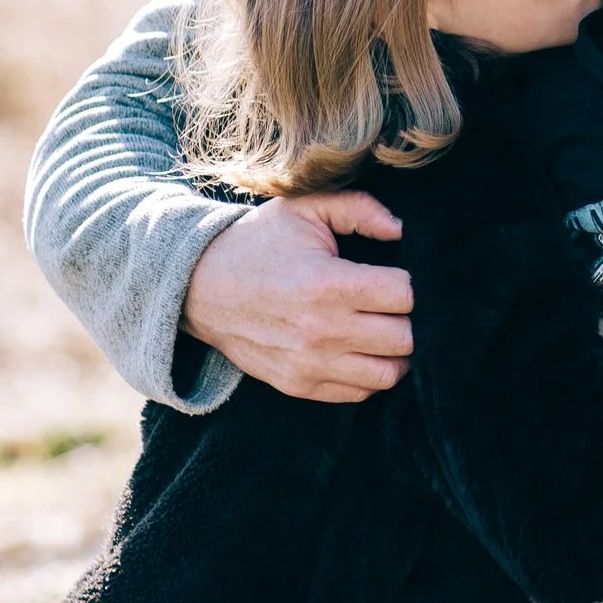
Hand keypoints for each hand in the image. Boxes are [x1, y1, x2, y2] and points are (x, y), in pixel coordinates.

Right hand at [183, 193, 413, 402]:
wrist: (199, 287)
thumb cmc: (257, 243)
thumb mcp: (303, 208)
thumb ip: (359, 208)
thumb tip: (399, 230)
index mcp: (328, 284)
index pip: (404, 296)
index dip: (404, 284)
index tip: (387, 277)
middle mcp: (322, 331)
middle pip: (404, 338)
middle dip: (403, 318)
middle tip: (385, 305)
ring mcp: (310, 364)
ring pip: (388, 374)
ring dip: (393, 352)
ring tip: (381, 331)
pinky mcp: (299, 385)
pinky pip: (359, 393)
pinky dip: (368, 374)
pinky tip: (359, 350)